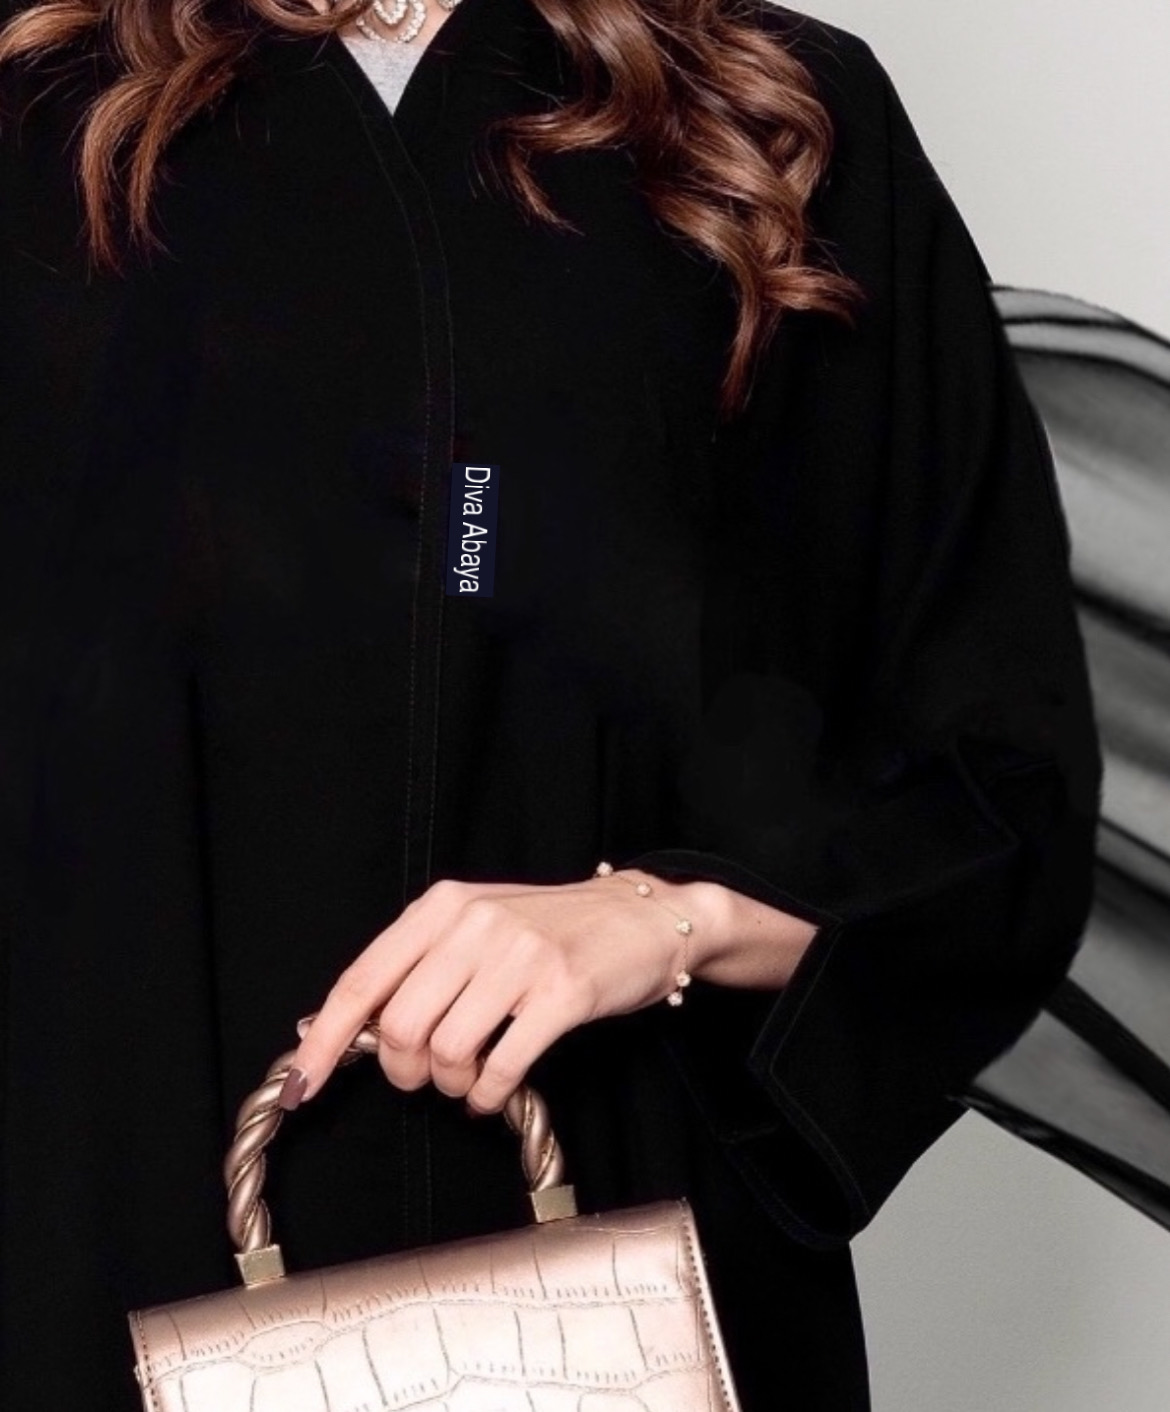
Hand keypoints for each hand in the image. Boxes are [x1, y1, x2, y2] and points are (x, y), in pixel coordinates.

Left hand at [283, 868, 819, 1115]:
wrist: (641, 917)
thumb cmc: (552, 928)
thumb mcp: (477, 924)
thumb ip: (416, 964)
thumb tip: (336, 1025)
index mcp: (443, 906)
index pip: (362, 979)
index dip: (324, 1038)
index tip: (302, 1084)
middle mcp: (476, 924)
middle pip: (399, 1026)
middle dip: (404, 1070)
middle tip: (428, 1076)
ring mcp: (521, 956)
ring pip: (446, 1051)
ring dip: (451, 1084)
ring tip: (469, 1078)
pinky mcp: (563, 992)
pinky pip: (501, 1066)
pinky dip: (488, 1094)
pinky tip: (494, 1089)